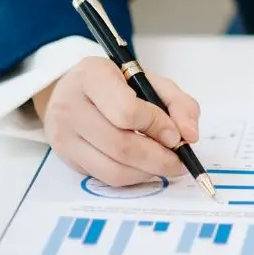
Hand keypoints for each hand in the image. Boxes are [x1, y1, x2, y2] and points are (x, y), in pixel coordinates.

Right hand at [33, 57, 200, 185]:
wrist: (72, 90)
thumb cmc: (115, 84)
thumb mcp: (150, 81)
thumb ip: (178, 103)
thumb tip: (189, 135)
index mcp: (92, 76)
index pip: (127, 111)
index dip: (157, 127)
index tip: (176, 136)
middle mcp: (70, 106)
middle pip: (121, 146)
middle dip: (159, 158)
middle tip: (179, 161)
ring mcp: (63, 135)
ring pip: (113, 169)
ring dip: (148, 172)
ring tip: (165, 164)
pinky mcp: (66, 158)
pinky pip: (105, 177)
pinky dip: (133, 177)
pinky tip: (145, 166)